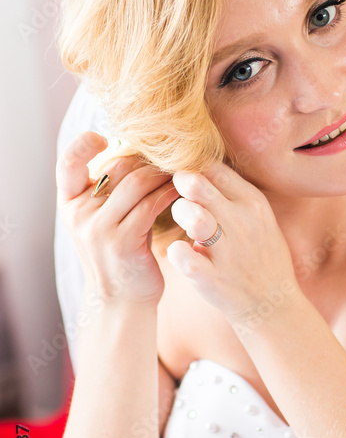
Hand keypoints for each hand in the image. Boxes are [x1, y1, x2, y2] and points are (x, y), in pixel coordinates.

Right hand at [56, 131, 178, 308]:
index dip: (83, 144)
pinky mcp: (123, 242)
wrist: (122, 300)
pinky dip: (171, 191)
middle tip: (171, 153)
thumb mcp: (104, 219)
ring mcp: (98, 229)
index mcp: (69, 204)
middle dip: (148, 157)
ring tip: (183, 168)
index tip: (105, 137)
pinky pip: (151, 204)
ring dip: (164, 172)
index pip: (68, 163)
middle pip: (117, 166)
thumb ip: (110, 189)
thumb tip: (136, 145)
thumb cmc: (122, 251)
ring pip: (136, 182)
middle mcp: (79, 214)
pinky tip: (185, 188)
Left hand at [166, 162, 302, 330]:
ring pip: (190, 214)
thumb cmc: (260, 255)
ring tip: (185, 224)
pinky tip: (179, 252)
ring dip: (179, 214)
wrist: (273, 304)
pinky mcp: (213, 278)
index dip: (192, 167)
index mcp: (253, 202)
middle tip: (178, 194)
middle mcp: (243, 221)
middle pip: (196, 183)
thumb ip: (232, 192)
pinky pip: (182, 255)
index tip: (182, 174)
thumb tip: (202, 164)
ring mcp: (229, 251)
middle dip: (179, 184)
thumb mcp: (258, 216)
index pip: (213, 167)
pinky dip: (175, 252)